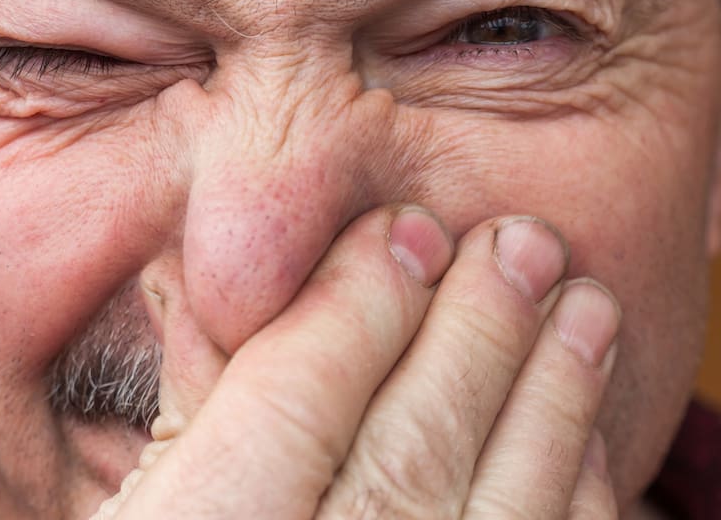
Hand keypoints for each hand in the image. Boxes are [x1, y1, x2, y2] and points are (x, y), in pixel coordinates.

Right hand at [93, 206, 620, 518]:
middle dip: (476, 332)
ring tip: (588, 309)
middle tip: (525, 242)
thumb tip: (244, 291)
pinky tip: (587, 444)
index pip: (287, 404)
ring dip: (552, 403)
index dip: (357, 303)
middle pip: (407, 452)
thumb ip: (190, 426)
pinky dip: (571, 510)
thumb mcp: (133, 519)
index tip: (404, 229)